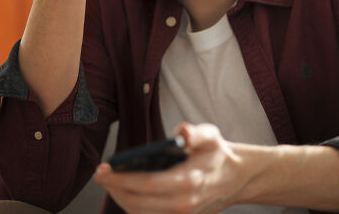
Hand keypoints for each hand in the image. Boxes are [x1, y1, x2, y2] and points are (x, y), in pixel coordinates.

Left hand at [95, 123, 246, 213]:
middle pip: (138, 203)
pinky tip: (124, 191)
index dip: (122, 179)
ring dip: (121, 199)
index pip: (147, 184)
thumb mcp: (210, 136)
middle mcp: (184, 202)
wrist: (237, 178)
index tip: (103, 169)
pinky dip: (133, 206)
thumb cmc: (218, 154)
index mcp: (189, 180)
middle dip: (115, 189)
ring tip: (110, 181)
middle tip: (100, 174)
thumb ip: (195, 132)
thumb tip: (180, 132)